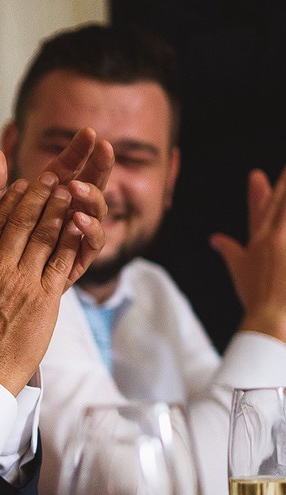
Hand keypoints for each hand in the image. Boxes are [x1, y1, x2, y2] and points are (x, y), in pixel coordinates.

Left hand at [0, 130, 111, 284]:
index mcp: (40, 201)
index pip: (64, 171)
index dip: (77, 152)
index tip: (88, 133)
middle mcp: (61, 217)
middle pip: (88, 186)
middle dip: (98, 166)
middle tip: (103, 148)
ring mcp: (70, 239)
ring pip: (94, 213)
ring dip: (89, 196)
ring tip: (74, 188)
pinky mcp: (73, 264)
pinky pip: (90, 245)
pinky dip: (88, 230)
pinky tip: (77, 219)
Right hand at [0, 171, 93, 394]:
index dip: (9, 202)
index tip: (20, 186)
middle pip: (21, 223)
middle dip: (38, 197)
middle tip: (51, 177)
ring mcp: (23, 282)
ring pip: (44, 236)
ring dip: (58, 210)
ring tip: (70, 191)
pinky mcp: (44, 299)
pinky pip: (61, 262)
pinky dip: (71, 240)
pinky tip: (79, 223)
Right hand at [213, 168, 285, 342]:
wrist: (273, 320)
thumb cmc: (258, 299)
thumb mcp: (239, 271)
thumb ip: (229, 250)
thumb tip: (216, 239)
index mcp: (259, 240)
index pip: (263, 207)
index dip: (263, 190)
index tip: (260, 175)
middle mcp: (275, 237)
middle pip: (282, 203)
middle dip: (284, 184)